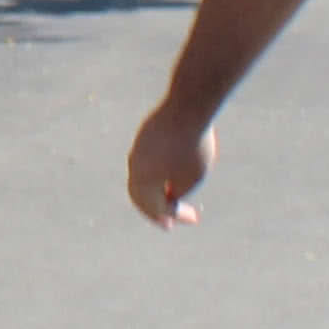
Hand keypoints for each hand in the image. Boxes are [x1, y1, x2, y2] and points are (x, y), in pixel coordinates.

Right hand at [128, 103, 214, 226]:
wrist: (187, 107)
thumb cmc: (193, 146)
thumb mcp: (193, 177)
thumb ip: (178, 191)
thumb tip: (169, 193)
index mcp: (143, 183)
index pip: (158, 208)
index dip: (176, 216)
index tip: (193, 219)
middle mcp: (134, 167)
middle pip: (140, 197)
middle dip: (156, 210)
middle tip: (169, 220)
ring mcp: (137, 150)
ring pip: (140, 179)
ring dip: (154, 192)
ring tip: (170, 196)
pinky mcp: (144, 135)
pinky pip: (146, 162)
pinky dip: (155, 174)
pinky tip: (170, 172)